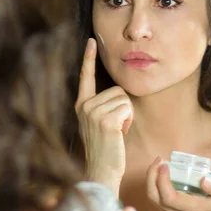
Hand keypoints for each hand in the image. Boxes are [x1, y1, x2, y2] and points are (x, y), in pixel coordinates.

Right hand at [75, 38, 133, 195]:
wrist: (101, 170)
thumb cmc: (105, 148)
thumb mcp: (97, 123)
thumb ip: (101, 106)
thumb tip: (116, 92)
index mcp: (81, 105)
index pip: (86, 76)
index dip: (89, 57)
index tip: (92, 40)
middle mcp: (84, 106)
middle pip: (117, 89)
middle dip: (123, 107)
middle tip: (115, 127)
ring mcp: (93, 112)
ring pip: (124, 98)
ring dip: (127, 114)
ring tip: (117, 131)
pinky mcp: (105, 119)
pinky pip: (127, 107)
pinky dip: (129, 120)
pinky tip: (120, 133)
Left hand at [146, 157, 210, 210]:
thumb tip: (204, 180)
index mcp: (194, 209)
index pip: (170, 198)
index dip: (162, 180)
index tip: (165, 164)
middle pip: (155, 197)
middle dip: (152, 176)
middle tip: (159, 160)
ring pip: (153, 198)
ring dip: (151, 178)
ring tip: (159, 163)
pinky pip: (156, 198)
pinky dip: (154, 183)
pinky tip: (160, 171)